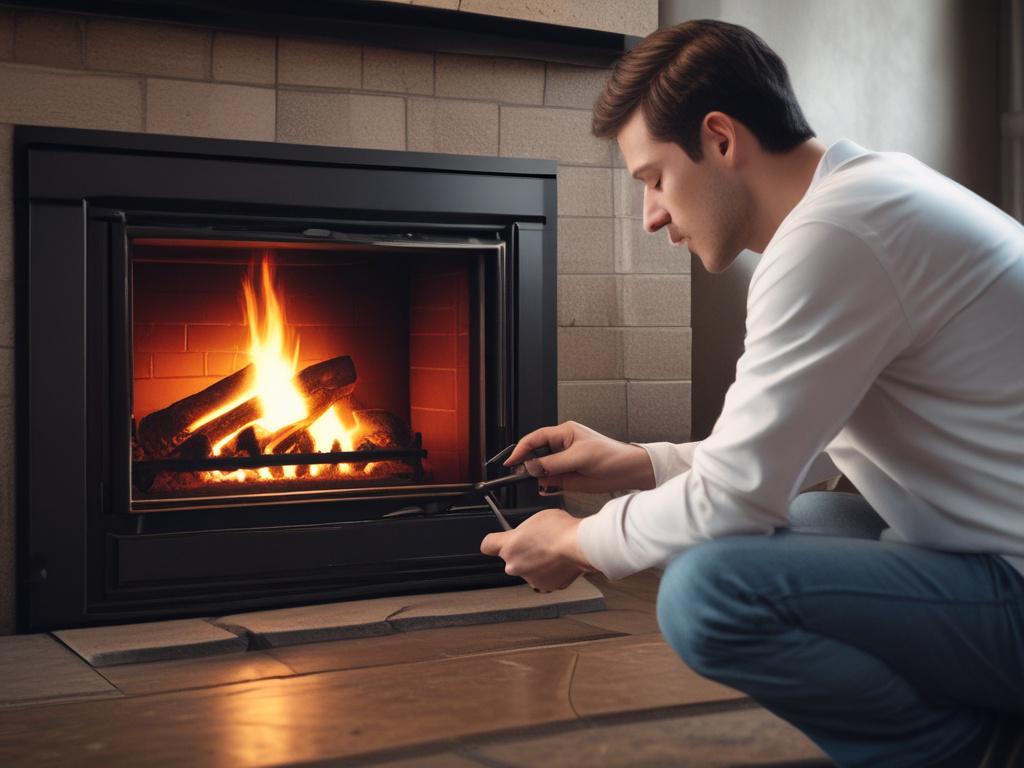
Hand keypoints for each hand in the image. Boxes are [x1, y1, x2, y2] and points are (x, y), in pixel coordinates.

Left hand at [480, 508, 597, 590]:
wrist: (580, 546)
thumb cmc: (561, 529)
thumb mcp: (538, 518)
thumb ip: (526, 531)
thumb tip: (529, 534)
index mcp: (509, 546)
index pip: (488, 545)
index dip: (494, 542)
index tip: (497, 541)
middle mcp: (515, 565)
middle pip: (512, 559)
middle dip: (522, 553)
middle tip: (538, 543)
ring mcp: (530, 578)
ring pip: (528, 570)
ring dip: (536, 563)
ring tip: (553, 551)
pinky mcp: (546, 586)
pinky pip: (544, 577)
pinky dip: (550, 572)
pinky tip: (560, 561)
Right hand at [504, 421, 655, 495]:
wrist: (628, 472)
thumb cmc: (611, 456)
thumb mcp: (580, 457)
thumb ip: (553, 463)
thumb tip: (532, 466)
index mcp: (564, 433)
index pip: (535, 438)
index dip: (521, 449)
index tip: (511, 461)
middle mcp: (561, 446)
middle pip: (535, 453)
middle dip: (528, 464)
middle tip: (521, 474)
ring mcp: (563, 462)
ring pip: (541, 469)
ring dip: (538, 475)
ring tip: (541, 480)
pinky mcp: (567, 476)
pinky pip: (549, 480)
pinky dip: (546, 484)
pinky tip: (548, 486)